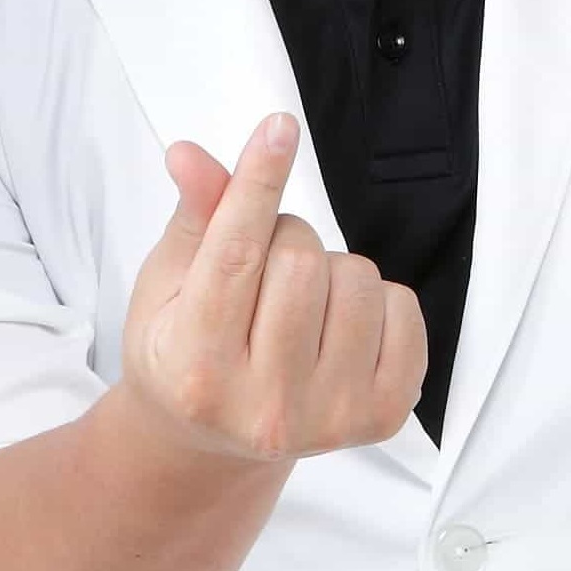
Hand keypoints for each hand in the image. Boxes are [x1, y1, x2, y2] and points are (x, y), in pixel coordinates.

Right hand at [107, 116, 426, 466]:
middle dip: (285, 238)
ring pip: (356, 277)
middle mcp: (264, 406)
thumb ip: (194, 220)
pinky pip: (403, 307)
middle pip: (300, 260)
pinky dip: (374, 300)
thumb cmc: (184, 352)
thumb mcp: (166, 287)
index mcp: (197, 370)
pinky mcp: (381, 416)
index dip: (258, 183)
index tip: (280, 127)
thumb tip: (193, 156)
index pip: (235, 257)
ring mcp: (329, 417)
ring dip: (329, 269)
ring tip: (298, 304)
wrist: (215, 443)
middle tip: (263, 269)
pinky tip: (337, 328)